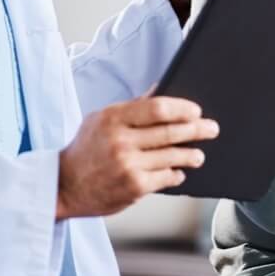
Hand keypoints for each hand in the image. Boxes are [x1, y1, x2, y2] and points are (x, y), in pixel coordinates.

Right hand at [56, 96, 219, 219]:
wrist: (63, 185)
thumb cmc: (86, 148)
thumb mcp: (101, 119)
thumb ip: (132, 106)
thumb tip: (160, 88)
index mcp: (113, 117)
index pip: (157, 108)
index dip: (182, 108)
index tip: (196, 111)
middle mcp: (121, 140)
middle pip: (170, 131)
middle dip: (197, 129)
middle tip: (211, 128)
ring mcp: (128, 165)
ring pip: (172, 156)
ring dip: (191, 154)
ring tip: (199, 154)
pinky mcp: (134, 187)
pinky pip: (165, 177)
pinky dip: (176, 174)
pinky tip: (179, 172)